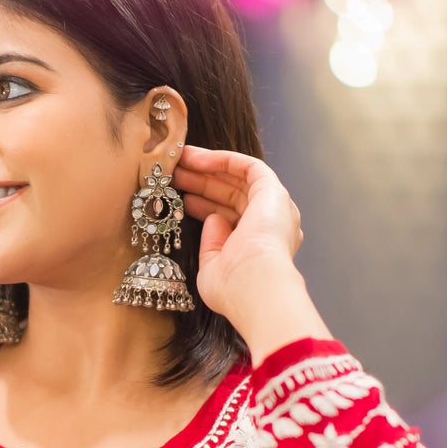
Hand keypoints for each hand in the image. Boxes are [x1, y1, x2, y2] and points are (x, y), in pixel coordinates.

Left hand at [173, 146, 330, 363]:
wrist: (253, 287)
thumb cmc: (232, 288)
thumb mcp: (212, 268)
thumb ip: (211, 244)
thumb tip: (212, 218)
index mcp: (257, 247)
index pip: (228, 217)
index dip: (202, 204)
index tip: (177, 197)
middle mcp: (269, 225)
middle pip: (232, 195)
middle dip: (200, 183)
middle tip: (173, 173)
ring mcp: (273, 208)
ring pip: (238, 179)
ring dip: (207, 168)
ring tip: (177, 161)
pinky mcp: (273, 192)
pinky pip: (248, 167)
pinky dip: (222, 160)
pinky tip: (196, 159)